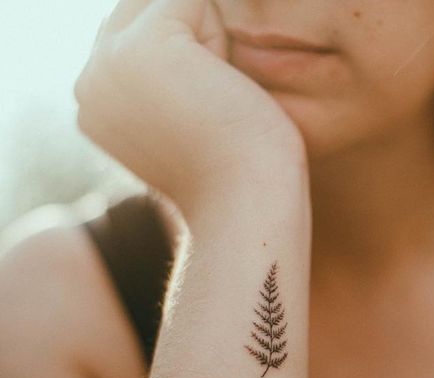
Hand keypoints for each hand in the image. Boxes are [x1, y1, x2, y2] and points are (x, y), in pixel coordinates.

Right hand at [74, 0, 307, 217]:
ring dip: (207, 42)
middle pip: (147, 11)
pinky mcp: (142, 47)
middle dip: (193, 42)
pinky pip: (192, 0)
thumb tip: (187, 39)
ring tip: (213, 101)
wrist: (246, 202)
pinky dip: (220, 39)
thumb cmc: (236, 168)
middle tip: (211, 105)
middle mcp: (88, 82)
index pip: (133, 33)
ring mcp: (106, 63)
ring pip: (170, 4)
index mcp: (95, 104)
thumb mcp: (187, 116)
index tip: (203, 109)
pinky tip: (219, 88)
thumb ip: (168, 76)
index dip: (186, 55)